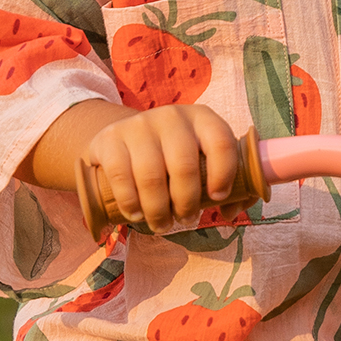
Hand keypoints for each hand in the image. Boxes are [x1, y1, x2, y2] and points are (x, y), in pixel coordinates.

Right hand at [28, 101, 240, 230]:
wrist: (125, 139)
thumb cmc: (174, 157)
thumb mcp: (202, 162)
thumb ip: (230, 186)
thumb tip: (230, 211)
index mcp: (202, 119)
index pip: (220, 141)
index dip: (223, 173)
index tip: (217, 198)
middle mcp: (171, 116)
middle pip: (183, 165)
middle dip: (186, 202)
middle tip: (185, 220)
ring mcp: (138, 125)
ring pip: (151, 175)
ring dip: (158, 209)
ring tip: (162, 224)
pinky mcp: (110, 139)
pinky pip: (121, 176)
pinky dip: (130, 202)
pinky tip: (136, 214)